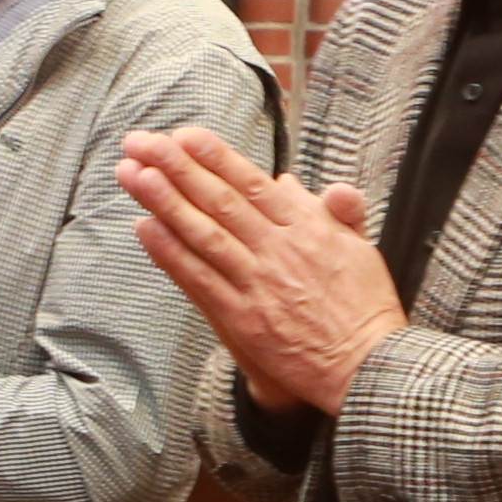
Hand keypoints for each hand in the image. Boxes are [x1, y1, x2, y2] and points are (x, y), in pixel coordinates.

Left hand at [120, 123, 404, 416]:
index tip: (183, 135)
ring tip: (132, 174)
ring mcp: (258, 283)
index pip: (252, 183)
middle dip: (175, 167)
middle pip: (219, 200)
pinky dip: (170, 253)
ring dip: (164, 201)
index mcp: (308, 226)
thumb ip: (328, 209)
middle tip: (141, 142)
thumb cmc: (365, 308)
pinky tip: (144, 228)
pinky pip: (199, 280)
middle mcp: (279, 248)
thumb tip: (288, 182)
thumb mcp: (360, 246)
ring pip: (203, 233)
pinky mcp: (243, 318)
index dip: (214, 156)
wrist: (368, 365)